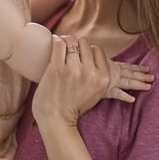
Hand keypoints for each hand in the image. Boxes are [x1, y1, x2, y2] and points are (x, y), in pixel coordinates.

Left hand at [32, 35, 152, 126]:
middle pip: (85, 44)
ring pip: (72, 41)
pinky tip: (54, 41)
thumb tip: (97, 63)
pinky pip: (58, 44)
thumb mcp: (97, 93)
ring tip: (61, 44)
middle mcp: (91, 72)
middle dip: (77, 44)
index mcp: (103, 78)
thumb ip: (100, 78)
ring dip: (65, 40)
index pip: (98, 50)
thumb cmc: (73, 106)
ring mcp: (74, 69)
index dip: (88, 49)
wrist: (56, 118)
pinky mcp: (57, 68)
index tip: (81, 52)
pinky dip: (56, 40)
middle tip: (69, 48)